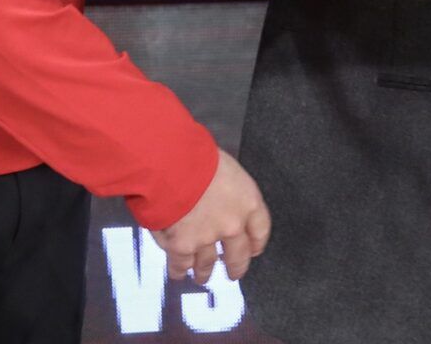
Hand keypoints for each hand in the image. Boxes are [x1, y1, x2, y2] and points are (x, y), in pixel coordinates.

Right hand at [154, 149, 271, 281]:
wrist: (169, 162)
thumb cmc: (194, 153)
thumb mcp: (223, 165)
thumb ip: (226, 187)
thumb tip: (215, 193)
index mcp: (248, 201)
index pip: (260, 231)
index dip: (256, 243)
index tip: (253, 250)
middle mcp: (232, 225)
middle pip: (238, 255)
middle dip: (235, 266)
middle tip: (233, 272)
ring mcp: (206, 238)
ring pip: (207, 264)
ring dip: (204, 272)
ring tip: (201, 277)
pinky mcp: (181, 246)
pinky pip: (180, 265)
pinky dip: (178, 271)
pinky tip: (177, 273)